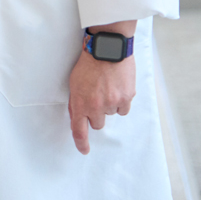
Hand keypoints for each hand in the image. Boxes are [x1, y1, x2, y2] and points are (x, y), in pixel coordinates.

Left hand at [67, 22, 136, 153]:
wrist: (107, 48)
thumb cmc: (88, 63)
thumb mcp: (74, 82)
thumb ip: (76, 101)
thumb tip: (78, 117)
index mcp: (80, 102)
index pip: (79, 130)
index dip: (81, 143)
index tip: (83, 150)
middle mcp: (96, 106)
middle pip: (97, 124)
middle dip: (96, 115)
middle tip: (96, 98)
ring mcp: (112, 102)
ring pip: (111, 114)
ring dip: (109, 105)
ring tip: (106, 87)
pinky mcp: (126, 98)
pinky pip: (123, 109)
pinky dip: (121, 101)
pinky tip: (117, 88)